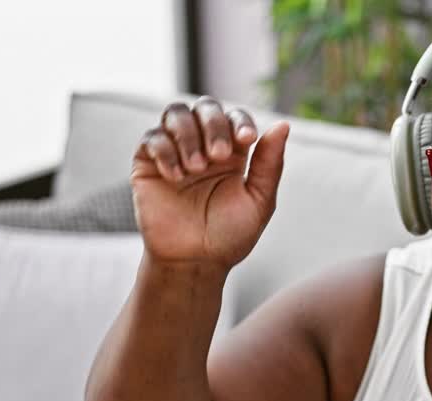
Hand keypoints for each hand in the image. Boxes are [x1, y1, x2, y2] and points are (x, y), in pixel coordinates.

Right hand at [132, 97, 289, 268]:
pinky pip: (152, 138)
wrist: (194, 262)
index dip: (240, 121)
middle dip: (214, 124)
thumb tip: (283, 125)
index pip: (235, 116)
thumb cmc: (229, 236)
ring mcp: (175, 152)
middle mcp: (203, 146)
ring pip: (175, 113)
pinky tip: (176, 176)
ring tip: (196, 167)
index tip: (247, 140)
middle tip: (219, 156)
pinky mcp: (148, 164)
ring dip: (189, 134)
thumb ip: (270, 164)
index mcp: (233, 152)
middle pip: (205, 107)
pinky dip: (165, 150)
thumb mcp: (259, 202)